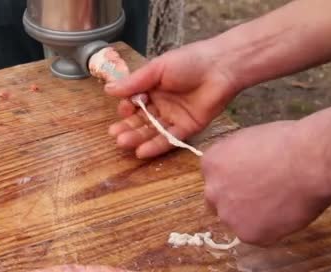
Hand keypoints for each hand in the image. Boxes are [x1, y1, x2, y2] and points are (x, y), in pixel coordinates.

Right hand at [104, 40, 239, 158]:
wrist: (221, 67)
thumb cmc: (189, 61)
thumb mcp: (156, 69)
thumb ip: (134, 82)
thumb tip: (108, 89)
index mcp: (152, 89)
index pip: (133, 103)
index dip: (127, 109)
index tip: (123, 110)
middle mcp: (161, 105)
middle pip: (141, 121)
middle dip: (128, 128)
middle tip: (115, 136)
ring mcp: (174, 118)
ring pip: (152, 132)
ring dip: (138, 138)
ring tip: (123, 143)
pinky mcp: (187, 128)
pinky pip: (169, 139)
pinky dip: (156, 146)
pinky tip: (142, 151)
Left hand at [201, 120, 330, 245]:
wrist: (309, 163)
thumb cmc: (286, 143)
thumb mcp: (246, 139)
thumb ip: (233, 158)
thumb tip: (238, 167)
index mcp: (211, 164)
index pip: (215, 179)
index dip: (234, 180)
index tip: (249, 180)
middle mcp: (213, 191)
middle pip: (219, 201)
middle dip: (236, 200)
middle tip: (261, 195)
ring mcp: (229, 215)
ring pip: (236, 220)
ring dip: (252, 216)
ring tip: (278, 202)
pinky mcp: (248, 234)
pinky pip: (256, 235)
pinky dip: (269, 229)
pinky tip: (284, 213)